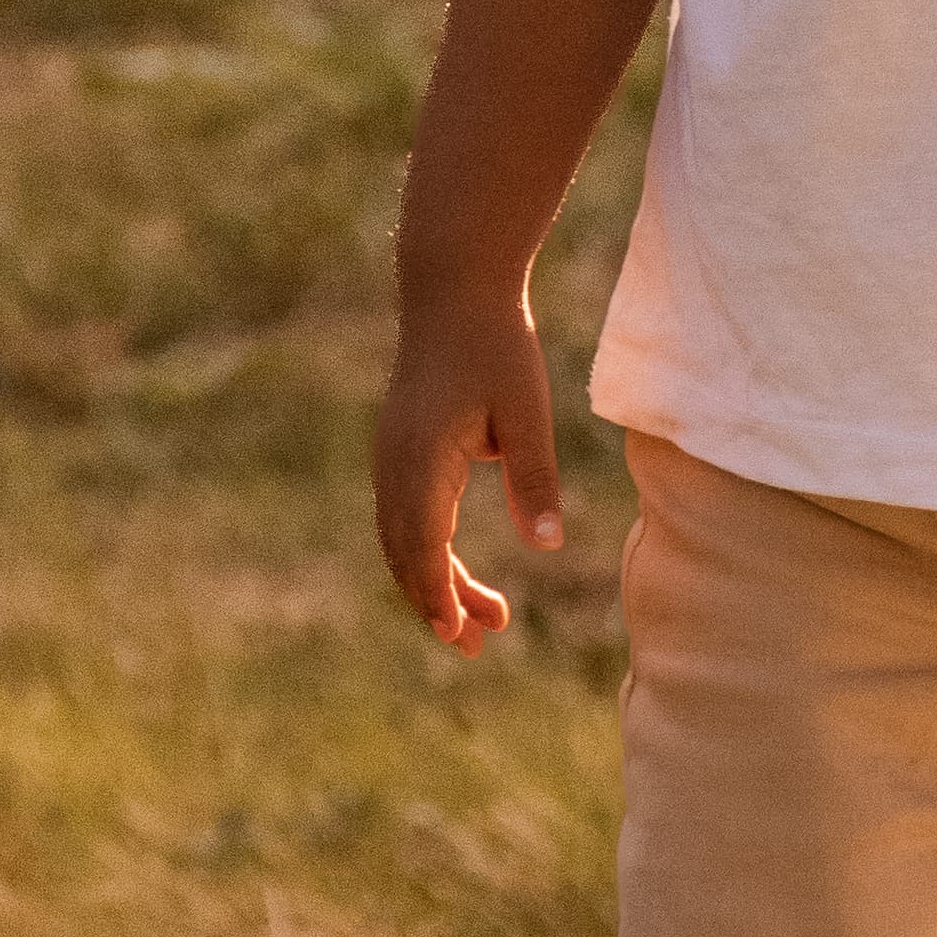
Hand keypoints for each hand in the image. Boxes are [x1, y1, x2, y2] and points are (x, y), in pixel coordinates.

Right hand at [374, 295, 571, 652]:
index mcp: (421, 462)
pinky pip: (403, 516)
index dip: (440, 597)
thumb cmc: (495, 345)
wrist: (453, 289)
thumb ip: (534, 479)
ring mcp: (390, 456)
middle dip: (439, 603)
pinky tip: (455, 568)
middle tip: (480, 646)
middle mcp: (394, 465)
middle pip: (406, 555)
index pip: (424, 548)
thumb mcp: (526, 412)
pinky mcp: (399, 448)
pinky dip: (425, 551)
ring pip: (401, 539)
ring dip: (433, 581)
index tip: (460, 637)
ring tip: (482, 618)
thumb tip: (546, 545)